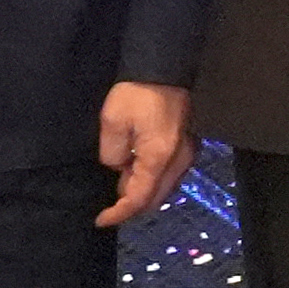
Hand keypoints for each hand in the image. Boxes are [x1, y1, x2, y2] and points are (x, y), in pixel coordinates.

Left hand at [96, 83, 193, 224]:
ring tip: (119, 188)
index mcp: (159, 158)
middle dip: (131, 207)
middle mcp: (178, 161)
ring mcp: (186, 154)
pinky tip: (135, 173)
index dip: (119, 213)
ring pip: (164, 188)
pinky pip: (169, 175)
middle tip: (108, 207)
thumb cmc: (137, 93)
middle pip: (156, 199)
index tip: (100, 220)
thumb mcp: (112, 123)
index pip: (138, 198)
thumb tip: (118, 166)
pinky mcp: (187, 146)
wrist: (164, 67)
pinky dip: (151, 182)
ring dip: (142, 194)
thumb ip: (112, 154)